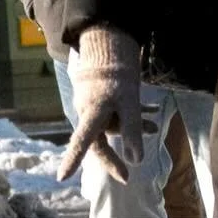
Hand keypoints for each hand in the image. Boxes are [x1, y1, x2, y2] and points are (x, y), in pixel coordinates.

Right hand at [57, 25, 147, 184]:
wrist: (110, 40)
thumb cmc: (117, 71)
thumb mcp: (128, 101)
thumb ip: (131, 129)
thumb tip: (137, 160)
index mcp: (91, 112)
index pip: (82, 142)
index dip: (73, 159)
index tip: (62, 177)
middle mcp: (87, 111)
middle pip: (99, 141)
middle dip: (114, 158)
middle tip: (126, 176)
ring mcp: (94, 104)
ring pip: (112, 125)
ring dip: (133, 128)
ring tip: (156, 127)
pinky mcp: (103, 97)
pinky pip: (118, 112)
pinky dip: (135, 115)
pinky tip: (154, 115)